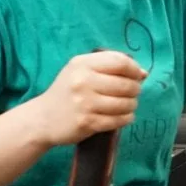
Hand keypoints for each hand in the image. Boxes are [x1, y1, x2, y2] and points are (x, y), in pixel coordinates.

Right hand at [23, 51, 145, 145]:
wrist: (43, 118)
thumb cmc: (67, 91)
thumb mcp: (81, 70)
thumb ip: (109, 66)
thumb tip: (142, 73)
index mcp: (83, 64)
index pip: (120, 62)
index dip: (134, 69)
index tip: (137, 76)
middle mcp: (83, 81)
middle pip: (126, 84)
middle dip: (136, 89)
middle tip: (134, 93)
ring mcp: (85, 103)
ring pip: (124, 104)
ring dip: (132, 105)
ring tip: (129, 105)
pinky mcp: (87, 122)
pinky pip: (118, 120)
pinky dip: (126, 118)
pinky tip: (124, 116)